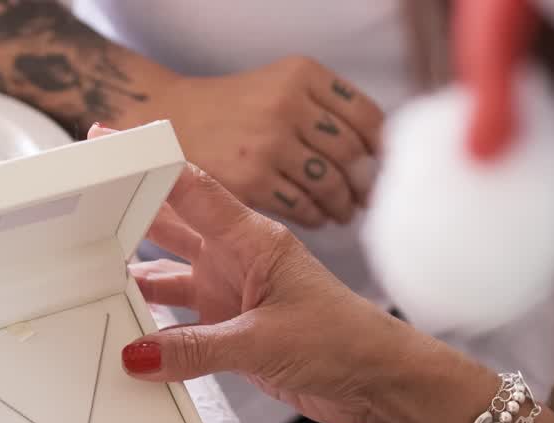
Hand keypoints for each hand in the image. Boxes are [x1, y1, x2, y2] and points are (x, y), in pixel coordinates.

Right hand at [109, 136, 423, 422]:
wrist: (377, 382)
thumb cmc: (344, 341)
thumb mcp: (263, 342)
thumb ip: (196, 349)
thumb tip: (137, 354)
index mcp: (252, 242)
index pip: (193, 191)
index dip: (149, 164)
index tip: (111, 140)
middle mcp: (237, 260)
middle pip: (172, 226)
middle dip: (129, 211)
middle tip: (81, 201)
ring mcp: (233, 294)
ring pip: (170, 274)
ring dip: (136, 274)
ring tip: (89, 269)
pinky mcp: (232, 329)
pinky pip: (180, 321)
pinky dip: (154, 326)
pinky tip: (127, 327)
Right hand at [120, 56, 384, 228]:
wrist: (169, 120)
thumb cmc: (235, 108)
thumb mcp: (281, 84)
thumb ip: (327, 107)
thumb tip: (380, 150)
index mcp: (302, 75)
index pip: (367, 116)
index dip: (383, 147)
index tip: (384, 165)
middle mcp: (288, 104)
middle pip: (352, 155)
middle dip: (364, 183)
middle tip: (365, 197)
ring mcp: (269, 144)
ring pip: (330, 185)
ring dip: (343, 205)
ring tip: (343, 211)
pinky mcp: (251, 180)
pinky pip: (302, 206)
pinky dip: (316, 216)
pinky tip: (316, 216)